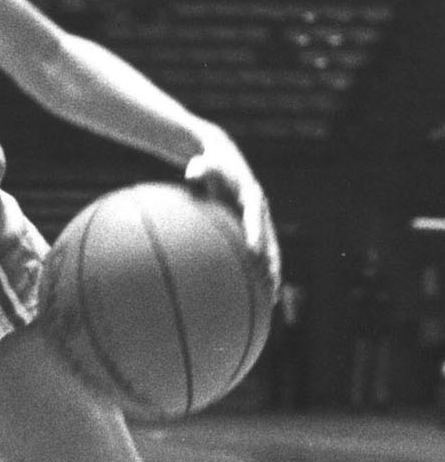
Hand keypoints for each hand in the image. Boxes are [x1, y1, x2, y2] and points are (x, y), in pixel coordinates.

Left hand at [185, 139, 279, 297]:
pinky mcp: (252, 229)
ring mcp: (258, 222)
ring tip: (271, 299)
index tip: (253, 250)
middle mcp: (259, 212)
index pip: (254, 216)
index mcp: (251, 196)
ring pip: (269, 251)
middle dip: (270, 262)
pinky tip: (259, 294)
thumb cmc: (210, 164)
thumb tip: (189, 173)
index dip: (255, 233)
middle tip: (270, 283)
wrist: (223, 162)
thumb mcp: (204, 163)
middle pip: (269, 240)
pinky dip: (262, 271)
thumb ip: (199, 168)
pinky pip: (260, 253)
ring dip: (272, 273)